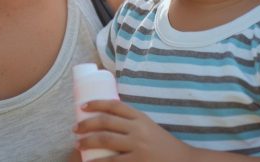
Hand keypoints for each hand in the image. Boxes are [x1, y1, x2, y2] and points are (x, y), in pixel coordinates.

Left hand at [74, 100, 194, 161]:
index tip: (83, 106)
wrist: (183, 161)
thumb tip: (107, 119)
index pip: (115, 105)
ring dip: (88, 141)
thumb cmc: (163, 145)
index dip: (97, 103)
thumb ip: (133, 123)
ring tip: (78, 144)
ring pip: (105, 140)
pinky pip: (112, 161)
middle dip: (86, 124)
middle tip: (75, 129)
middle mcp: (138, 129)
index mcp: (140, 117)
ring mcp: (137, 146)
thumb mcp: (149, 127)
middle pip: (106, 122)